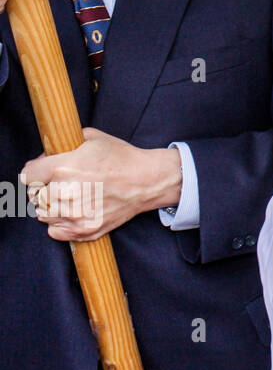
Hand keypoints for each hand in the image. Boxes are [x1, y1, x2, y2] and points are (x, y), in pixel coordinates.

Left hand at [20, 129, 181, 241]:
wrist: (148, 180)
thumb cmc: (122, 158)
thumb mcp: (93, 138)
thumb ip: (64, 145)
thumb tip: (46, 155)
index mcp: (63, 167)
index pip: (28, 175)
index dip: (36, 172)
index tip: (43, 173)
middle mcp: (65, 192)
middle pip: (35, 196)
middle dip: (46, 188)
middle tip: (64, 184)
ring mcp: (74, 213)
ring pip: (43, 214)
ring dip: (53, 207)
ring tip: (72, 198)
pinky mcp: (83, 229)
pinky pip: (54, 231)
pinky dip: (61, 223)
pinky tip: (76, 212)